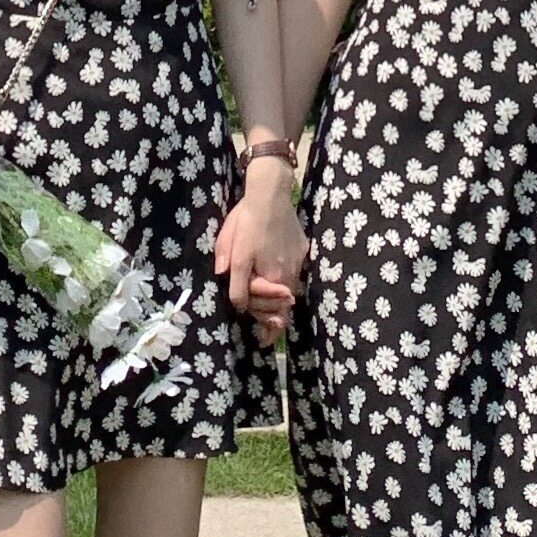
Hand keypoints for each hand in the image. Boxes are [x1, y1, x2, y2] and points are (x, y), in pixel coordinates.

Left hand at [217, 162, 305, 346]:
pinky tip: (280, 287)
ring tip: (275, 318)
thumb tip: (238, 303)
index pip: (274, 312)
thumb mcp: (234, 252)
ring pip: (289, 289)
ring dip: (281, 304)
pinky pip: (294, 272)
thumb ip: (236, 281)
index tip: (265, 343)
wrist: (270, 193)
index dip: (269, 330)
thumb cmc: (247, 222)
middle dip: (275, 321)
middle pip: (283, 305)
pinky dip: (286, 283)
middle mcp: (289, 273)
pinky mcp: (302, 248)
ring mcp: (298, 260)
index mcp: (272, 276)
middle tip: (268, 336)